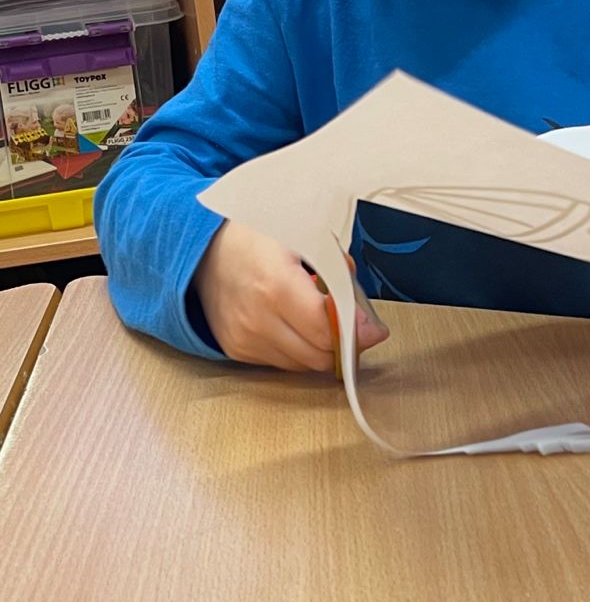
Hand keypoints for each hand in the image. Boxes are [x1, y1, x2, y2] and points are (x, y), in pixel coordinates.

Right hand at [195, 220, 388, 372]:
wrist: (203, 250)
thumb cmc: (257, 238)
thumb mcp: (302, 237)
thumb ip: (338, 271)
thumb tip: (362, 315)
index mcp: (276, 285)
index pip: (326, 328)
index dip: (356, 331)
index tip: (374, 330)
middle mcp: (257, 319)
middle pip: (319, 354)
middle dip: (344, 344)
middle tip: (356, 327)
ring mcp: (244, 338)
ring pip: (303, 365)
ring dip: (320, 349)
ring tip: (322, 322)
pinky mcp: (237, 349)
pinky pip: (282, 363)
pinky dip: (297, 350)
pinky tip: (295, 325)